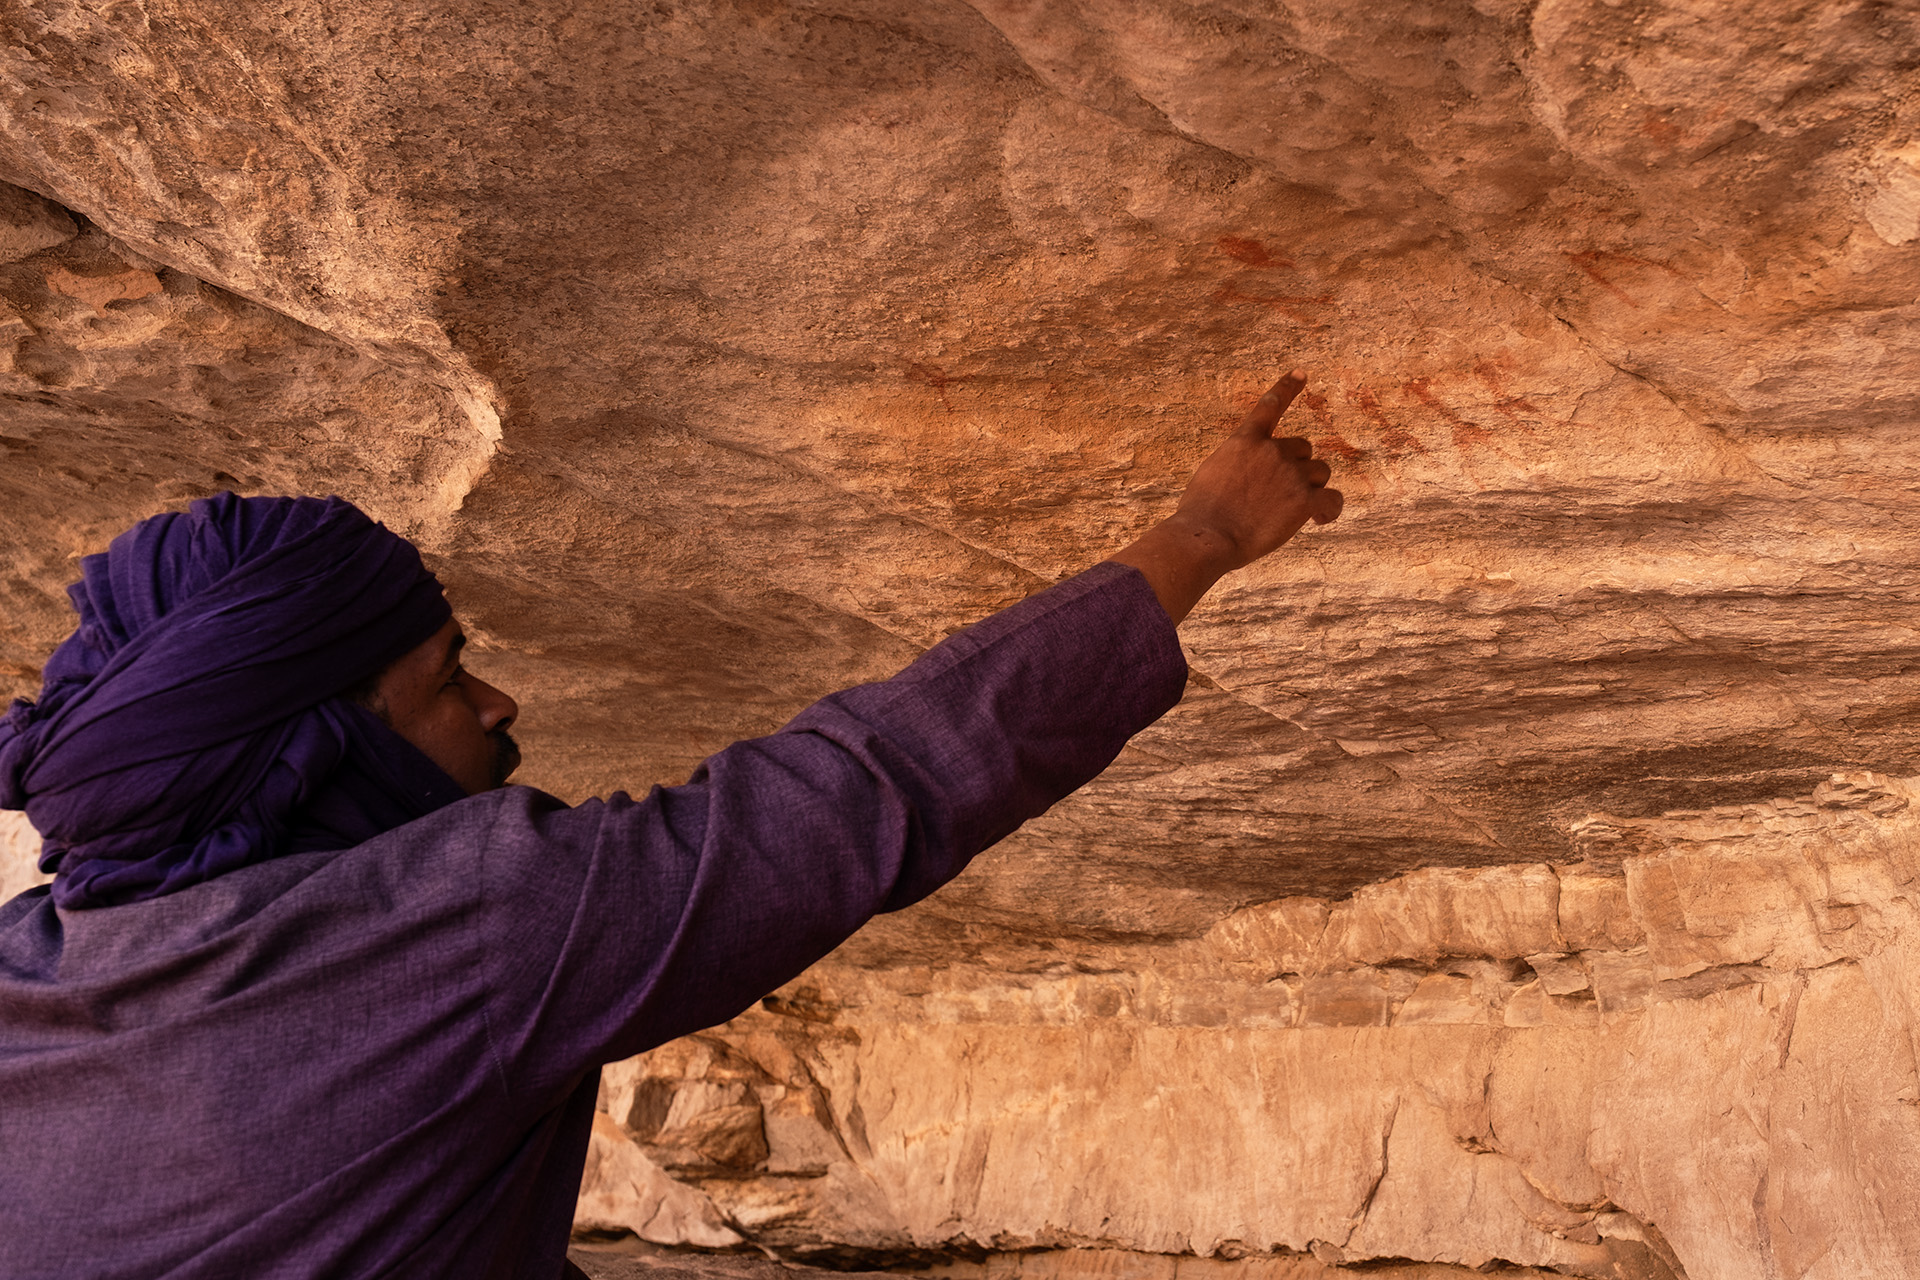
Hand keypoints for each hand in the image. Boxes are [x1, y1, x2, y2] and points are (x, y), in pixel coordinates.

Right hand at [1106, 370, 1342, 622]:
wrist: (1207, 537)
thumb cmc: (1200, 515)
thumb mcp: (1210, 476)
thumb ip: (1237, 466)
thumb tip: (1252, 478)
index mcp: (1245, 441)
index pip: (1269, 406)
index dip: (1287, 387)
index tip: (1301, 372)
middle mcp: (1271, 450)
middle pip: (1303, 450)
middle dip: (1297, 468)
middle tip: (1280, 495)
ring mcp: (1290, 474)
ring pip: (1319, 472)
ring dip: (1311, 488)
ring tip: (1292, 511)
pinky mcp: (1304, 500)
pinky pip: (1332, 500)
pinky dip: (1329, 510)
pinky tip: (1318, 520)